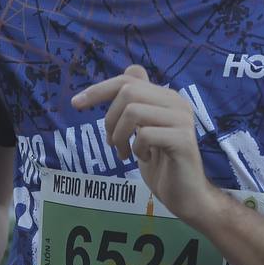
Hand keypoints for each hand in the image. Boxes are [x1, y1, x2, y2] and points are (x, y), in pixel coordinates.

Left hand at [72, 65, 217, 222]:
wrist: (187, 195)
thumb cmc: (162, 164)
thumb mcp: (144, 129)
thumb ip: (139, 102)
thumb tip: (132, 68)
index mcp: (167, 97)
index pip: (129, 79)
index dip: (99, 89)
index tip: (76, 104)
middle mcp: (177, 102)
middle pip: (128, 91)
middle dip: (110, 119)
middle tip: (112, 143)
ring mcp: (182, 119)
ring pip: (133, 111)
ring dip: (119, 136)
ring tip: (124, 153)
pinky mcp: (183, 139)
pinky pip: (145, 134)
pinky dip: (136, 149)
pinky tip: (144, 159)